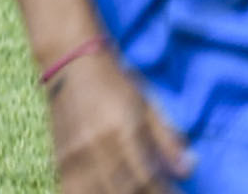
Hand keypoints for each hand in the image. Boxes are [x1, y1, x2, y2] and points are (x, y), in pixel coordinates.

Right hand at [41, 44, 190, 192]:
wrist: (71, 67)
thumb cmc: (116, 83)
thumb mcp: (148, 104)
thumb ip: (167, 138)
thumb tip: (188, 169)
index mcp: (123, 130)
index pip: (145, 174)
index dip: (163, 192)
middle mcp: (96, 147)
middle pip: (122, 189)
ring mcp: (73, 158)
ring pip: (96, 193)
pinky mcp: (59, 163)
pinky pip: (72, 191)